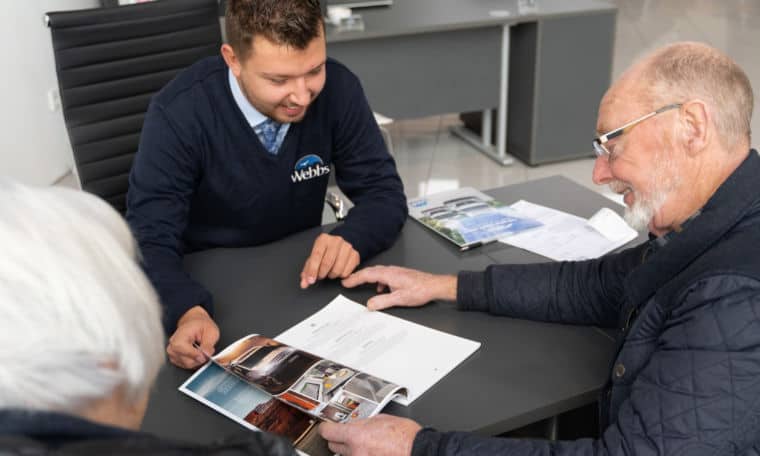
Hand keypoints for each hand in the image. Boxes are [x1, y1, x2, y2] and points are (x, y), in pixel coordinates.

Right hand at [166, 306, 219, 368]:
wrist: (194, 323)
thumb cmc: (201, 326)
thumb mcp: (211, 332)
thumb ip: (208, 344)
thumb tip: (206, 355)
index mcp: (179, 337)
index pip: (185, 352)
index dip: (197, 355)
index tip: (206, 355)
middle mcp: (172, 347)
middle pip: (188, 361)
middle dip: (200, 358)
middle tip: (207, 349)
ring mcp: (172, 354)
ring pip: (188, 365)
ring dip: (198, 360)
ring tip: (201, 349)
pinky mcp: (175, 359)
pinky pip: (187, 365)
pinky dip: (194, 361)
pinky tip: (196, 353)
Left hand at [300, 233, 359, 288]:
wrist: (340, 245)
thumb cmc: (325, 252)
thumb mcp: (314, 258)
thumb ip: (307, 271)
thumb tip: (304, 283)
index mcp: (323, 239)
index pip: (316, 255)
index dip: (312, 270)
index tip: (311, 280)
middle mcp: (336, 241)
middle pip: (327, 263)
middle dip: (322, 273)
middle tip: (321, 275)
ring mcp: (347, 247)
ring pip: (338, 269)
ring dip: (332, 275)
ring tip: (330, 272)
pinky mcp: (355, 255)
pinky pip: (347, 272)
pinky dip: (341, 276)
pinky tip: (339, 270)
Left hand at [319, 414, 421, 455]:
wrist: (419, 450)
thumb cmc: (406, 436)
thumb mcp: (382, 419)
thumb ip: (364, 423)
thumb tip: (356, 424)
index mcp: (356, 436)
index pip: (327, 432)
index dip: (326, 428)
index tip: (326, 427)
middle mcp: (355, 452)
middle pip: (333, 446)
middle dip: (339, 439)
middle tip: (348, 435)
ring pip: (347, 455)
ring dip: (352, 450)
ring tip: (368, 445)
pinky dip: (361, 455)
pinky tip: (373, 452)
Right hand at [341, 265, 456, 310]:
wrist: (435, 286)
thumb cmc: (420, 290)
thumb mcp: (400, 299)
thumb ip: (383, 302)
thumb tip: (369, 304)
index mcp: (389, 275)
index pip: (366, 275)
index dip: (354, 278)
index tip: (345, 282)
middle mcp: (391, 271)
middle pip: (370, 271)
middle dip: (358, 276)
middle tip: (348, 281)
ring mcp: (396, 272)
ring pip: (377, 273)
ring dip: (367, 278)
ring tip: (360, 283)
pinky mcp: (400, 275)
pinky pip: (385, 276)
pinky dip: (378, 281)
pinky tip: (381, 289)